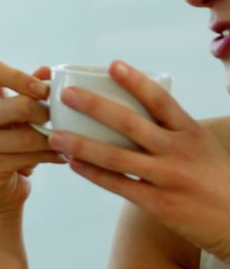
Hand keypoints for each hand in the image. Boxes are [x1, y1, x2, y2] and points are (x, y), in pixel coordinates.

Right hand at [0, 58, 67, 217]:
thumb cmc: (12, 144)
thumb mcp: (20, 116)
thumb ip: (31, 92)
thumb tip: (47, 70)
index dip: (19, 76)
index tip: (42, 90)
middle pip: (20, 106)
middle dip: (47, 115)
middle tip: (58, 121)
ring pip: (28, 136)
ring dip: (54, 140)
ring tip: (67, 142)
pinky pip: (27, 158)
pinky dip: (50, 157)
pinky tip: (59, 157)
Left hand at [47, 60, 229, 259]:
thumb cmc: (216, 180)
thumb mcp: (202, 147)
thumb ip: (173, 130)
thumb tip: (136, 109)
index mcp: (191, 132)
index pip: (161, 100)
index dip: (136, 81)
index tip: (112, 65)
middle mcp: (179, 151)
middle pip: (130, 123)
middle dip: (94, 106)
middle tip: (67, 94)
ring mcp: (168, 177)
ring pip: (116, 156)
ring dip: (81, 145)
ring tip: (55, 135)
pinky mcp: (159, 203)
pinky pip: (119, 185)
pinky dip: (93, 174)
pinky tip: (73, 164)